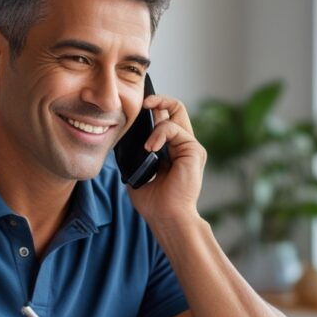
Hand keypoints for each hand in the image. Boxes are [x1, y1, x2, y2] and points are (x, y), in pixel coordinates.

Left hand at [126, 94, 205, 226]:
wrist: (167, 217)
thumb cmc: (154, 203)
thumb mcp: (139, 172)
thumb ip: (136, 154)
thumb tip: (123, 140)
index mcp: (172, 150)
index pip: (166, 118)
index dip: (154, 108)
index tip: (137, 108)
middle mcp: (184, 145)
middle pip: (176, 108)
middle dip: (159, 99)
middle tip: (143, 101)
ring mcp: (190, 147)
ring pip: (177, 113)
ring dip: (156, 121)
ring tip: (146, 144)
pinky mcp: (194, 150)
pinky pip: (175, 129)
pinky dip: (160, 134)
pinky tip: (150, 148)